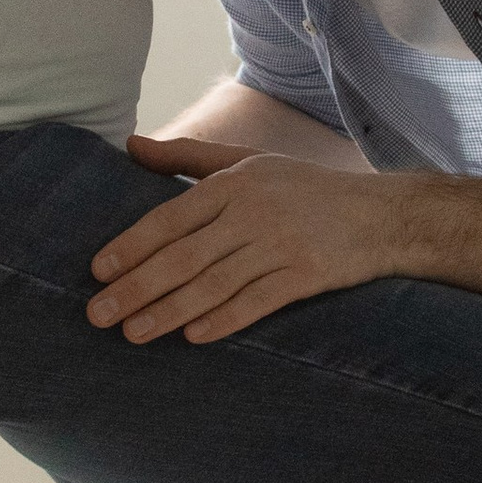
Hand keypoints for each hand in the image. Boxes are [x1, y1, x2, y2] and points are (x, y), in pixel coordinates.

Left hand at [91, 136, 405, 342]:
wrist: (383, 214)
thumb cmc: (305, 188)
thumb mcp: (248, 162)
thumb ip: (187, 157)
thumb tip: (129, 146)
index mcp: (234, 183)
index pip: (171, 218)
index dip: (132, 246)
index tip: (98, 272)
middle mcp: (254, 211)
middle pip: (185, 255)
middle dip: (137, 288)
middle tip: (98, 315)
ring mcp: (281, 244)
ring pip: (214, 283)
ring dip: (169, 311)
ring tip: (133, 334)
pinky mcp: (307, 274)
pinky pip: (257, 301)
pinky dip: (224, 319)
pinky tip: (193, 336)